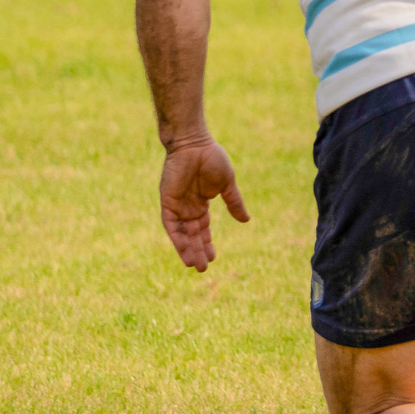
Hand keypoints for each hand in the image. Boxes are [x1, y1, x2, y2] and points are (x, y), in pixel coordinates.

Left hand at [159, 136, 248, 271]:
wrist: (194, 144)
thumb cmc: (212, 159)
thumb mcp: (227, 184)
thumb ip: (234, 202)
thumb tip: (246, 220)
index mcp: (201, 203)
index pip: (202, 229)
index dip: (207, 243)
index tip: (213, 258)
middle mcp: (187, 208)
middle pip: (192, 235)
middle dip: (197, 251)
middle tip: (203, 269)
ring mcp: (177, 206)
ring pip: (181, 234)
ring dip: (187, 250)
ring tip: (194, 265)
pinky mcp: (168, 203)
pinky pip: (171, 225)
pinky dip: (177, 239)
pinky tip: (184, 250)